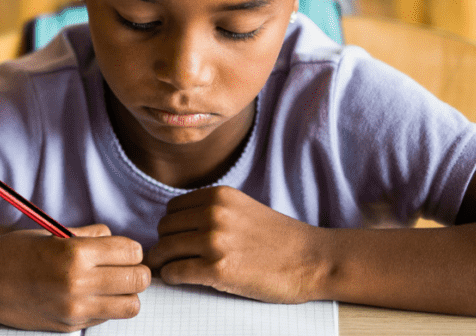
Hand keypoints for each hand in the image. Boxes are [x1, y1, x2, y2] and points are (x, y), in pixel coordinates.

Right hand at [0, 224, 150, 331]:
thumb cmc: (17, 251)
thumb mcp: (55, 233)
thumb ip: (92, 236)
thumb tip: (118, 240)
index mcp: (77, 253)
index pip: (133, 252)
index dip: (132, 249)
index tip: (124, 250)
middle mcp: (79, 283)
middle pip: (139, 280)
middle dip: (138, 271)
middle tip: (125, 268)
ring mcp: (75, 309)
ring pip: (131, 306)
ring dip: (128, 294)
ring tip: (113, 286)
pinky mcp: (70, 326)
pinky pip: (107, 318)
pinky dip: (107, 308)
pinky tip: (90, 297)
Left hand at [146, 186, 329, 303]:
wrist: (311, 260)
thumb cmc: (279, 239)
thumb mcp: (243, 209)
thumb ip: (213, 211)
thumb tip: (176, 227)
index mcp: (219, 196)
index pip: (172, 209)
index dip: (172, 227)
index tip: (178, 240)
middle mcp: (214, 214)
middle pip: (164, 229)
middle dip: (166, 244)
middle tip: (174, 258)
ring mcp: (215, 242)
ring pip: (164, 250)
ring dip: (164, 263)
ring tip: (174, 269)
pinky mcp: (218, 270)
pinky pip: (175, 272)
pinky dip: (172, 277)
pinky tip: (182, 279)